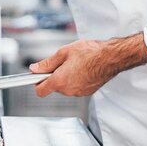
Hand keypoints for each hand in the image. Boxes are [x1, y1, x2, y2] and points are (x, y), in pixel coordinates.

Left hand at [29, 32, 146, 97]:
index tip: (38, 75)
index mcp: (60, 81)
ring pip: (65, 87)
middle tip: (61, 62)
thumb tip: (35, 68)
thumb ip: (47, 63)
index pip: (40, 91)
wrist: (111, 57)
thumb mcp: (63, 53)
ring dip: (65, 77)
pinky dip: (75, 80)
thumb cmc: (90, 53)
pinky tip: (82, 69)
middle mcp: (69, 90)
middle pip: (53, 87)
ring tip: (74, 64)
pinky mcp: (87, 92)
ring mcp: (79, 93)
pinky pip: (75, 87)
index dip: (36, 82)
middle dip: (53, 76)